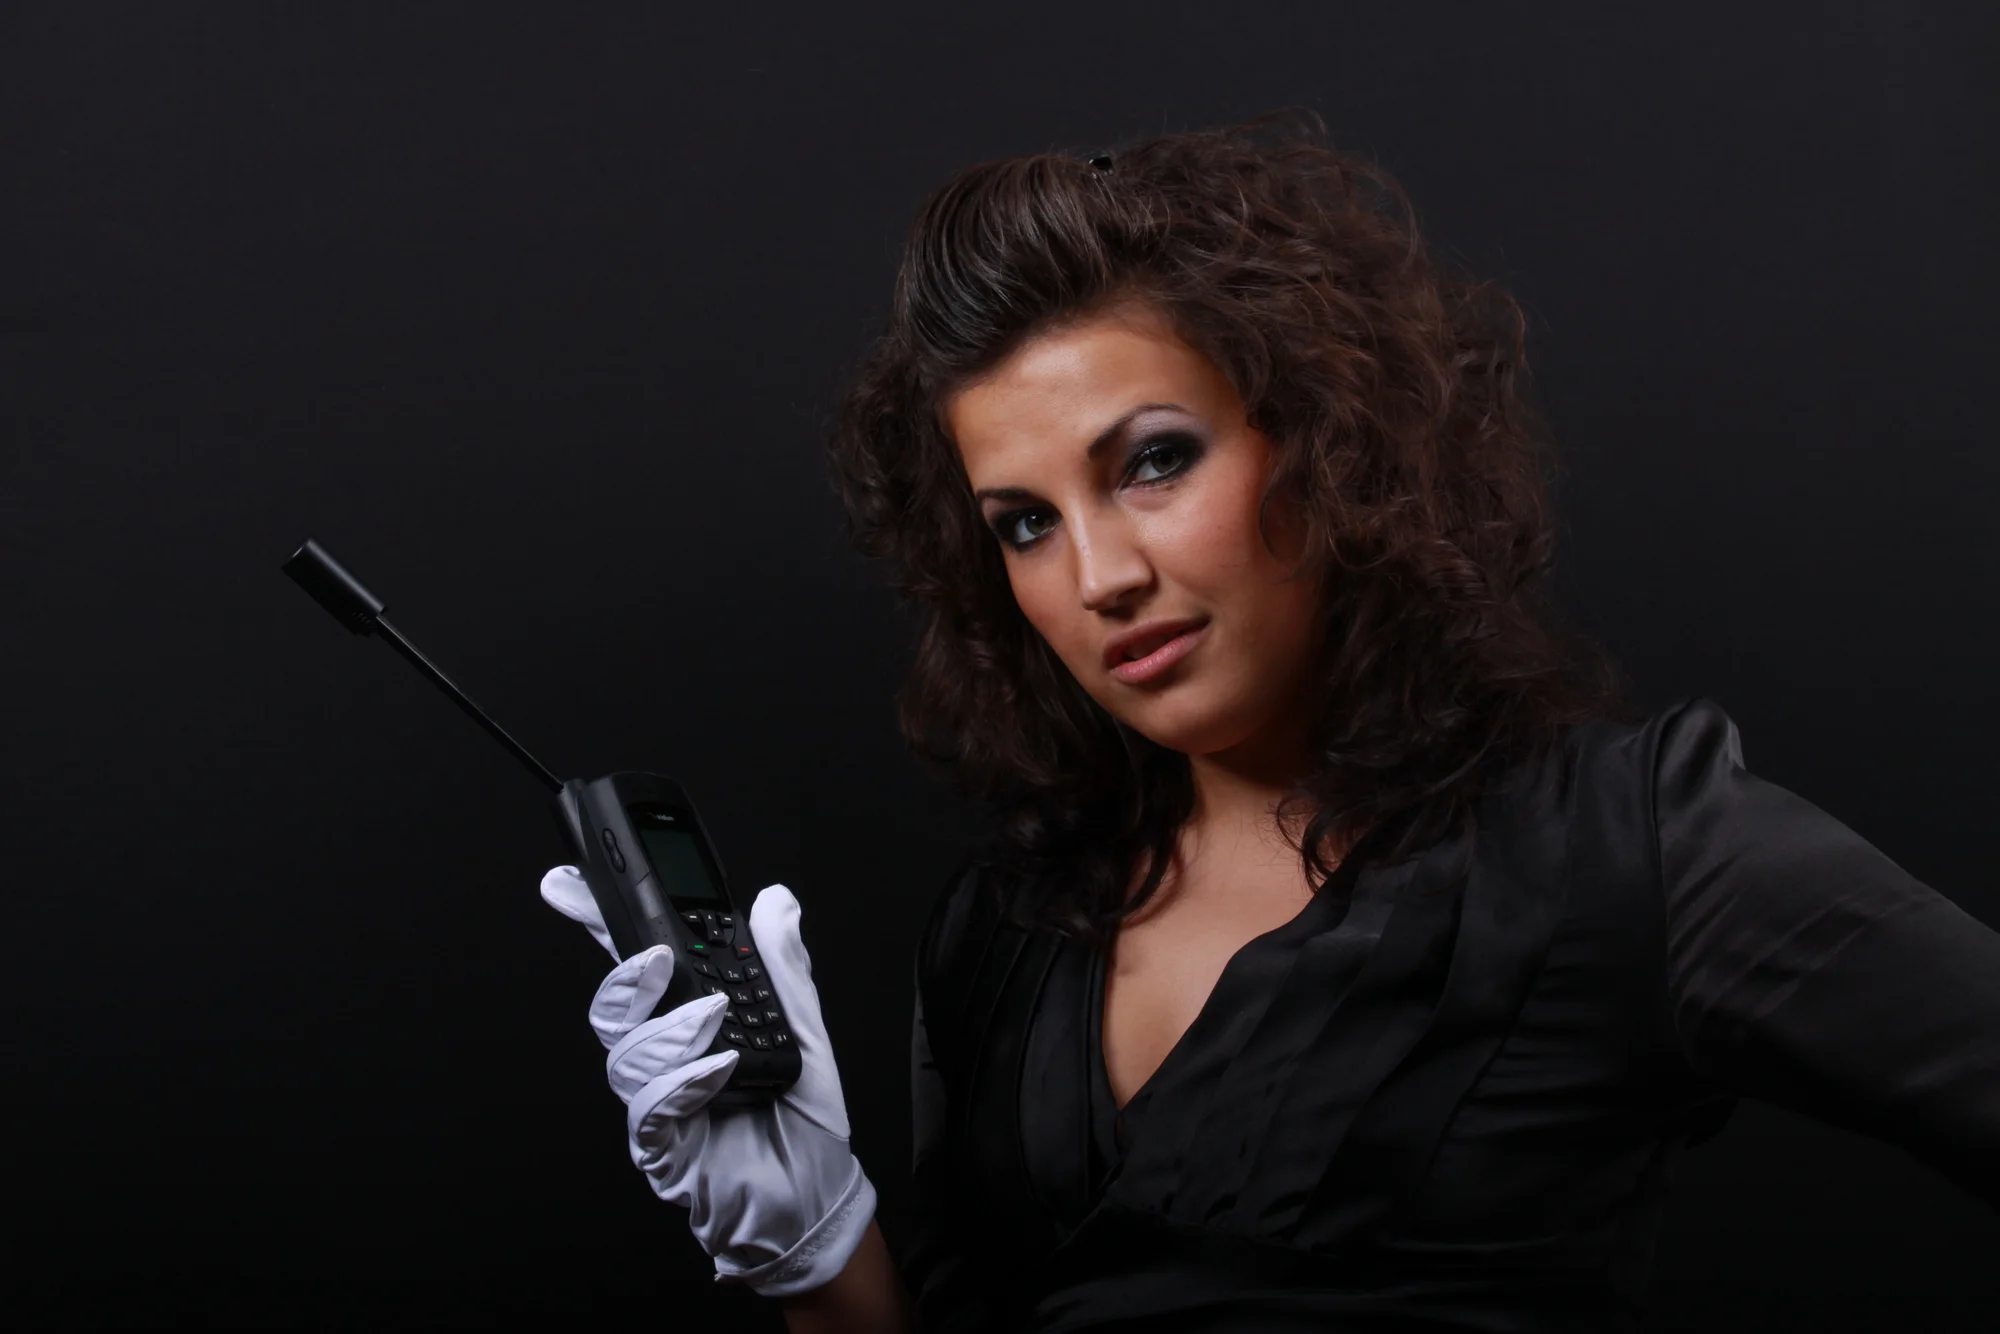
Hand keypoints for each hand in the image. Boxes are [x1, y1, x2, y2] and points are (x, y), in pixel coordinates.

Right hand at [540, 866, 875, 1296]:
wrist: (817, 1196)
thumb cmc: (804, 1121)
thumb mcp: (805, 1029)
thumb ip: (784, 966)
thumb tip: (775, 900)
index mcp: (688, 1025)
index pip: (638, 967)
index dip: (600, 925)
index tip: (571, 885)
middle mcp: (664, 1062)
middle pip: (614, 1007)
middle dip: (622, 975)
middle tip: (655, 956)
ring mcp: (658, 1105)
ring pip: (625, 1055)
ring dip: (668, 1029)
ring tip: (714, 1016)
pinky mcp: (664, 1150)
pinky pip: (649, 1109)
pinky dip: (682, 1080)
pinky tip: (718, 1068)